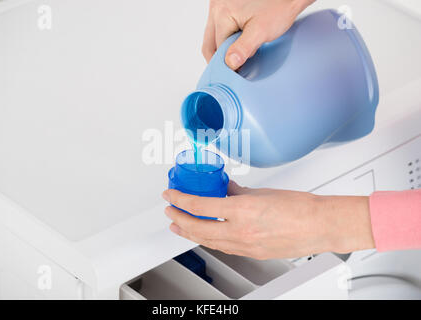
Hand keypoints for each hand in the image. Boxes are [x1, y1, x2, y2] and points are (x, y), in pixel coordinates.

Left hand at [162, 181, 374, 258]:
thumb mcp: (263, 192)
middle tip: (169, 211)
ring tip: (179, 226)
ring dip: (189, 232)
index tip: (171, 195)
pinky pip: (222, 247)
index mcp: (242, 210)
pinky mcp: (251, 253)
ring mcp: (245, 245)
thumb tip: (226, 188)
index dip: (180, 199)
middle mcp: (240, 231)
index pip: (199, 205)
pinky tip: (204, 235)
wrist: (319, 226)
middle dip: (178, 218)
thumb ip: (239, 191)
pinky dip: (209, 240)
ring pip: (207, 241)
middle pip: (197, 227)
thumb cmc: (299, 208)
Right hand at [202, 0, 315, 68]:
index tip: (239, 70)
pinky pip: (219, 27)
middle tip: (237, 66)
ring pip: (213, 35)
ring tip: (241, 51)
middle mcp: (216, 6)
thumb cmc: (279, 7)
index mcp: (221, 13)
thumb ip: (244, 48)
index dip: (228, 62)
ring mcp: (219, 4)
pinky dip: (227, 36)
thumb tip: (230, 63)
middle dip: (222, 57)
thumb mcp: (261, 31)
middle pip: (211, 42)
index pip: (217, 48)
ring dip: (224, 47)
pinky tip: (239, 40)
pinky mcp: (224, 5)